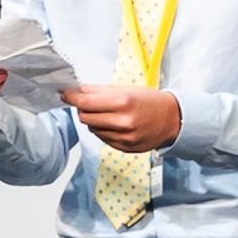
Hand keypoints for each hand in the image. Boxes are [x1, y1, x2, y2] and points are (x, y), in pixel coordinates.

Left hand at [62, 85, 182, 150]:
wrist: (172, 120)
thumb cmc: (149, 101)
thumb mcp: (126, 89)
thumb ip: (99, 91)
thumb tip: (76, 90)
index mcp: (123, 102)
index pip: (85, 102)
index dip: (71, 97)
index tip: (64, 93)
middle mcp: (122, 121)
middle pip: (85, 117)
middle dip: (83, 108)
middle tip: (89, 102)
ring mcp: (123, 137)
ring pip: (92, 129)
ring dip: (93, 120)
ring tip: (107, 113)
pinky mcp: (123, 147)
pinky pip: (102, 138)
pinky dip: (102, 130)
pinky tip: (114, 124)